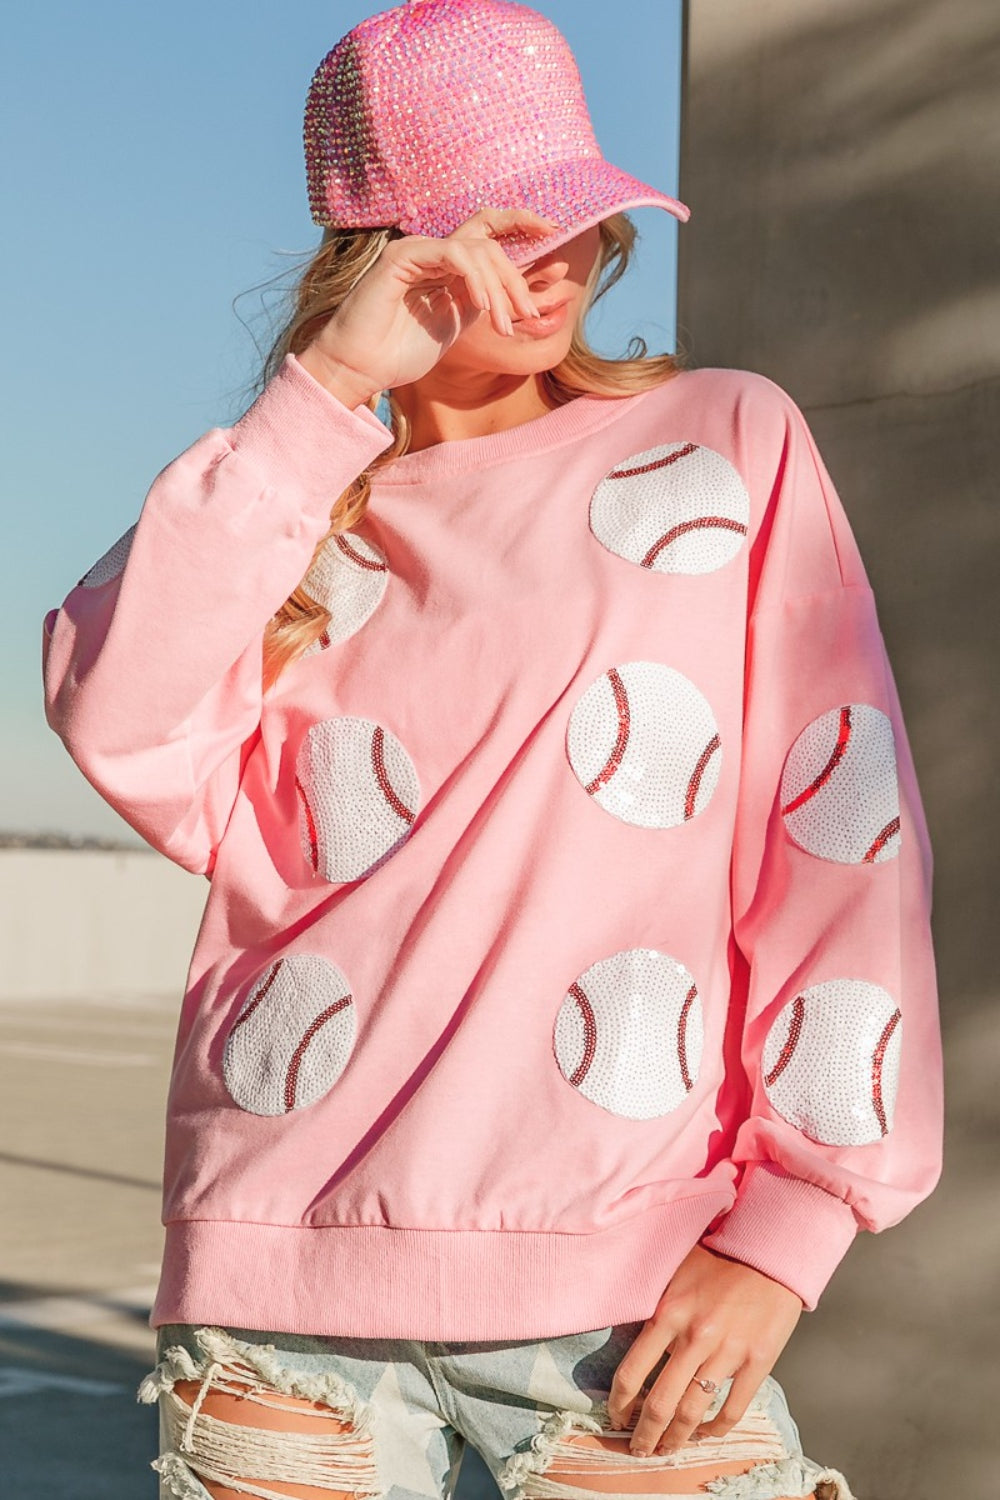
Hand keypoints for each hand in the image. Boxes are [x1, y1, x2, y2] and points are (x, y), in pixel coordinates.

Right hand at [302, 207, 560, 397]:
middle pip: (490, 241)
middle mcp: (434, 251)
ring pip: (476, 249)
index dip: (523, 225)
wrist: (360, 368)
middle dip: (516, 277)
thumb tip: (535, 287)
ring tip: (503, 323)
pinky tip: (480, 306)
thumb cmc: (402, 353)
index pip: (490, 233)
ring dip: (498, 287)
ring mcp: (417, 250)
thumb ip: (489, 303)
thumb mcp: (460, 325)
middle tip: (528, 313)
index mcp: (447, 265)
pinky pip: (452, 253)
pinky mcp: (402, 257)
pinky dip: (473, 277)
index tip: (555, 234)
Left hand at [606, 1245, 803, 1454]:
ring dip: (675, 1439)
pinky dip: (716, 1430)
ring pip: (692, 1413)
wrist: (768, 1251)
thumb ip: (654, 1306)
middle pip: (659, 1404)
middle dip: (644, 1435)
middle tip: (638, 1449)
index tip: (617, 1417)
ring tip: (667, 1449)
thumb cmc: (717, 1258)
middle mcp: (694, 1337)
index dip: (620, 1403)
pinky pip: (732, 1409)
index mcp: (668, 1314)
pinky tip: (705, 1434)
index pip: (631, 1373)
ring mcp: (727, 1352)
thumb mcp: (674, 1273)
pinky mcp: (757, 1362)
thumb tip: (631, 1338)